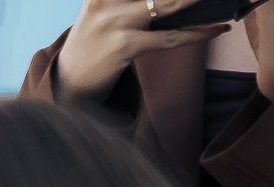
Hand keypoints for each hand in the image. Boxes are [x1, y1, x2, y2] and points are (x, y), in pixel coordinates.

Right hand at [55, 0, 226, 99]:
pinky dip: (197, 34)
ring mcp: (115, 24)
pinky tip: (216, 30)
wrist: (69, 80)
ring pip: (168, 4)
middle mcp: (104, 2)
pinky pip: (170, 38)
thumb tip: (169, 0)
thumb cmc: (92, 39)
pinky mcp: (125, 47)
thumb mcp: (100, 8)